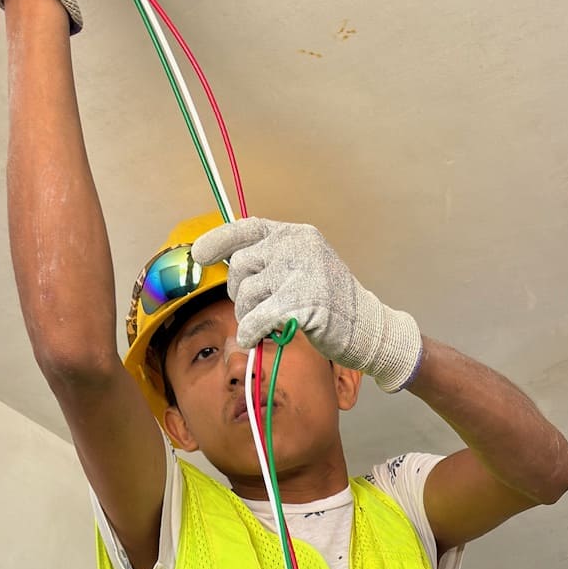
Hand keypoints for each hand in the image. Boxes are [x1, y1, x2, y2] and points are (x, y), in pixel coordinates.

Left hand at [191, 218, 422, 392]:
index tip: (199, 254)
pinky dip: (251, 332)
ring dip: (247, 316)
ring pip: (246, 295)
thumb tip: (230, 262)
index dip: (219, 241)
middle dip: (239, 293)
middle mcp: (297, 248)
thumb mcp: (304, 268)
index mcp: (296, 235)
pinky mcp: (303, 303)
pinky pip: (258, 318)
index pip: (248, 229)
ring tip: (264, 325)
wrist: (368, 329)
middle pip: (240, 267)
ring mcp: (301, 274)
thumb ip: (272, 261)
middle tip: (254, 309)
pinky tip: (253, 338)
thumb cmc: (332, 305)